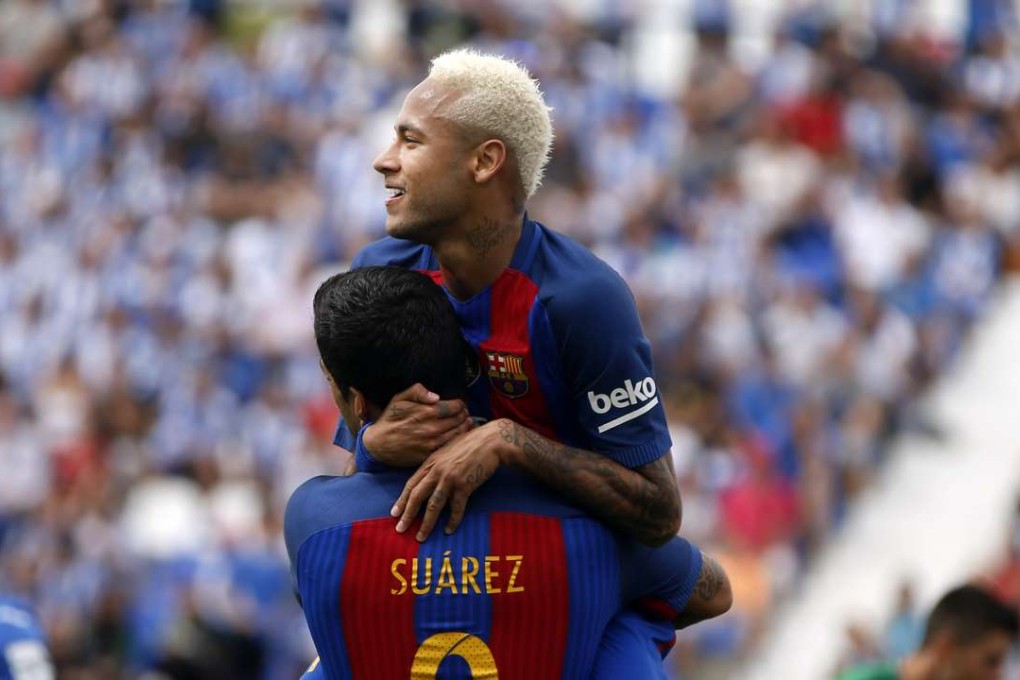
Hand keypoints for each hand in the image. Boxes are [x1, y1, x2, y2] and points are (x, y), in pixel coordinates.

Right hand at [363, 384, 470, 466]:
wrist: (378, 444)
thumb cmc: (390, 419)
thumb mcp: (399, 399)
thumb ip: (417, 391)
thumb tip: (436, 396)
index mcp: (426, 412)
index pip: (455, 406)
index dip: (460, 404)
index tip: (460, 405)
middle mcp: (432, 428)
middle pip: (460, 420)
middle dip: (464, 415)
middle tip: (465, 414)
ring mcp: (432, 443)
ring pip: (458, 434)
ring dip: (465, 427)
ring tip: (466, 423)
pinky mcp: (430, 455)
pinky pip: (450, 447)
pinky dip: (457, 441)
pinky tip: (458, 436)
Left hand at [391, 421, 502, 541]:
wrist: (491, 441)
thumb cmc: (472, 443)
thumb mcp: (448, 449)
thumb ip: (437, 463)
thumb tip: (429, 477)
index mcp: (431, 462)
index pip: (411, 484)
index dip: (401, 500)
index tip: (394, 513)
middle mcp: (437, 471)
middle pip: (417, 496)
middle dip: (407, 515)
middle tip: (400, 529)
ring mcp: (450, 479)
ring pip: (433, 506)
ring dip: (426, 524)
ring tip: (421, 537)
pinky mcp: (464, 486)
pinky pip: (456, 508)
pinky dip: (452, 521)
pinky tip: (448, 530)